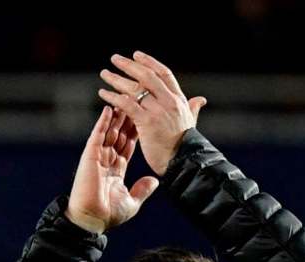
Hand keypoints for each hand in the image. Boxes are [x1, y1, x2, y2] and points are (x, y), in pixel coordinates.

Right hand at [66, 107, 158, 233]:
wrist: (92, 220)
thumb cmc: (109, 215)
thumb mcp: (132, 202)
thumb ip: (143, 190)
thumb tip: (154, 181)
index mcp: (116, 169)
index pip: (128, 145)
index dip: (137, 132)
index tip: (147, 119)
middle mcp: (107, 159)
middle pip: (120, 134)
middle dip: (129, 119)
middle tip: (137, 104)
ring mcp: (98, 156)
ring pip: (110, 131)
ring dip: (118, 116)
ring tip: (125, 98)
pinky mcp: (90, 155)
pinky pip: (98, 135)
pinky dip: (103, 122)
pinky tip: (109, 108)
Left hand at [98, 52, 205, 174]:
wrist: (184, 164)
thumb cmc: (185, 147)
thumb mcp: (191, 123)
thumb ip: (192, 108)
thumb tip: (200, 100)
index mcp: (179, 100)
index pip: (164, 73)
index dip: (150, 62)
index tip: (136, 55)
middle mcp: (169, 101)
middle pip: (147, 76)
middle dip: (129, 65)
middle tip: (115, 58)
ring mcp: (157, 111)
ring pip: (135, 88)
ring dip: (117, 79)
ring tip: (105, 74)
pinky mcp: (146, 122)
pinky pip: (127, 104)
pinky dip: (114, 97)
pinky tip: (104, 94)